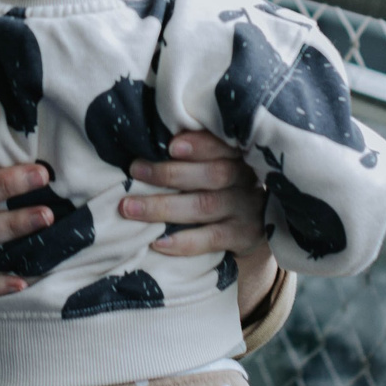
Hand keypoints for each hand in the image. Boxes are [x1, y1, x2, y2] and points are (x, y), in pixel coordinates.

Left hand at [119, 130, 279, 304]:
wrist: (255, 227)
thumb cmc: (219, 187)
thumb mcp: (216, 164)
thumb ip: (193, 155)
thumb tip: (147, 143)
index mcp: (238, 155)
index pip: (223, 145)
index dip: (200, 145)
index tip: (171, 146)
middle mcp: (245, 180)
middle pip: (213, 174)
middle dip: (170, 173)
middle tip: (135, 170)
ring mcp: (247, 210)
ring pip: (205, 206)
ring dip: (163, 207)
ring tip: (130, 207)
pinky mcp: (244, 237)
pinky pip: (211, 239)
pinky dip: (183, 241)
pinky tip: (157, 242)